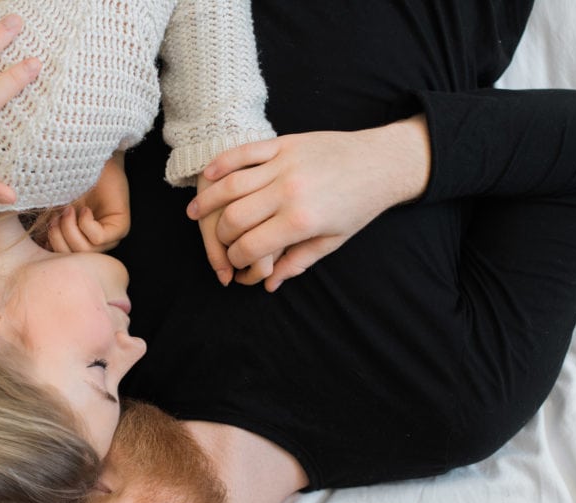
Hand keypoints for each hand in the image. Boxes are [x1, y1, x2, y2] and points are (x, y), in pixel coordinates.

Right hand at [48, 152, 129, 252]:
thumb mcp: (54, 209)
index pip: (65, 258)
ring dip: (71, 230)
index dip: (52, 243)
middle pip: (74, 257)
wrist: (88, 159)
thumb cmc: (70, 183)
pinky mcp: (121, 228)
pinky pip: (98, 239)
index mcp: (80, 241)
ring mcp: (111, 237)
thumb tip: (41, 247)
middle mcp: (97, 243)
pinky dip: (86, 224)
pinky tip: (85, 209)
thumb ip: (49, 229)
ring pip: (86, 251)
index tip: (49, 222)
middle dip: (59, 238)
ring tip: (69, 210)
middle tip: (57, 217)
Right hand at [187, 116, 430, 290]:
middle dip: (219, 235)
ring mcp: (285, 165)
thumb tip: (269, 284)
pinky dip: (221, 164)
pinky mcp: (285, 143)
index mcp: (301, 221)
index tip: (233, 264)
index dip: (235, 259)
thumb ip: (297, 262)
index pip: (250, 246)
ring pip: (231, 185)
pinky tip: (208, 177)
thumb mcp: (332, 240)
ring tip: (193, 213)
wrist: (382, 161)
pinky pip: (243, 153)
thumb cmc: (358, 205)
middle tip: (219, 241)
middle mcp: (289, 192)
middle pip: (233, 218)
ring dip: (207, 202)